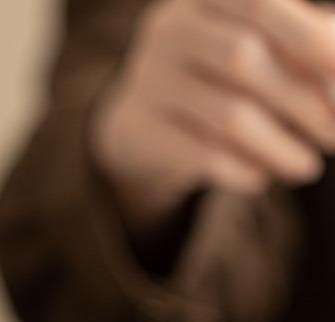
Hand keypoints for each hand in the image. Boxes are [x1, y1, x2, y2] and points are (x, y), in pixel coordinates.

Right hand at [90, 0, 334, 230]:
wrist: (143, 121)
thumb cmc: (220, 75)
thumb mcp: (263, 46)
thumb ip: (310, 47)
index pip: (262, 6)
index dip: (309, 41)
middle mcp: (169, 31)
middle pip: (243, 60)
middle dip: (302, 102)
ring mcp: (148, 82)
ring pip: (227, 116)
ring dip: (279, 147)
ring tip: (307, 167)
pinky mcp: (140, 131)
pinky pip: (202, 155)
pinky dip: (242, 169)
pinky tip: (262, 177)